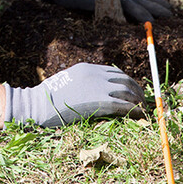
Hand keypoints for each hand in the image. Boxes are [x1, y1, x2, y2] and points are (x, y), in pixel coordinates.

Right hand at [4, 63, 142, 126]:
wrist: (39, 104)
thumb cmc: (48, 97)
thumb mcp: (67, 81)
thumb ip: (82, 82)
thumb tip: (92, 91)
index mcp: (87, 68)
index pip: (115, 72)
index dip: (126, 81)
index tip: (132, 89)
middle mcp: (96, 75)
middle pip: (124, 79)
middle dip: (136, 90)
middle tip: (141, 100)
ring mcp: (99, 87)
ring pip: (127, 91)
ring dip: (138, 101)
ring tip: (143, 110)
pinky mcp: (100, 102)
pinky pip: (124, 105)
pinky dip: (134, 110)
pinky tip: (139, 115)